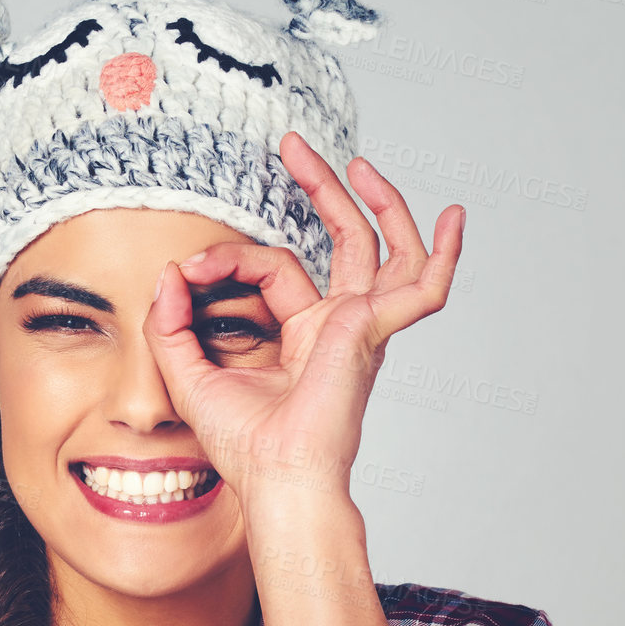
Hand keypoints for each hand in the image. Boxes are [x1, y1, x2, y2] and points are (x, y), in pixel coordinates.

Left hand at [142, 129, 464, 511]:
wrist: (276, 478)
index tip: (189, 270)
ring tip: (354, 161)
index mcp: (304, 335)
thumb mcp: (187, 374)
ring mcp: (361, 327)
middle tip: (292, 147)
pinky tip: (454, 219)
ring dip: (376, 201)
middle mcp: (339, 326)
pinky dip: (445, 255)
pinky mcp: (372, 330)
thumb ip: (169, 324)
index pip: (275, 268)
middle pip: (343, 240)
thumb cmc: (244, 445)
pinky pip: (424, 288)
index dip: (228, 259)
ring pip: (386, 249)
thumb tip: (170, 273)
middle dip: (321, 188)